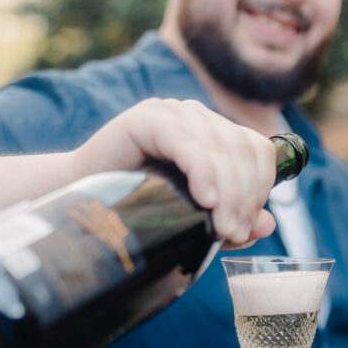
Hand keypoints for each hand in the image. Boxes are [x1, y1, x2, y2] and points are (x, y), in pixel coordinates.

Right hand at [72, 98, 276, 244]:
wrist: (79, 198)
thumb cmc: (138, 208)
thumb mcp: (194, 217)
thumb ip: (233, 220)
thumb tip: (268, 224)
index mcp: (215, 134)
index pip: (258, 151)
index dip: (262, 188)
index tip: (247, 227)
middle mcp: (198, 117)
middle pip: (242, 150)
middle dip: (245, 197)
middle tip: (234, 234)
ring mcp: (172, 113)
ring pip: (220, 148)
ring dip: (229, 192)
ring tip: (222, 228)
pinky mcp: (147, 119)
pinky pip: (186, 142)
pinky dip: (202, 171)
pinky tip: (205, 198)